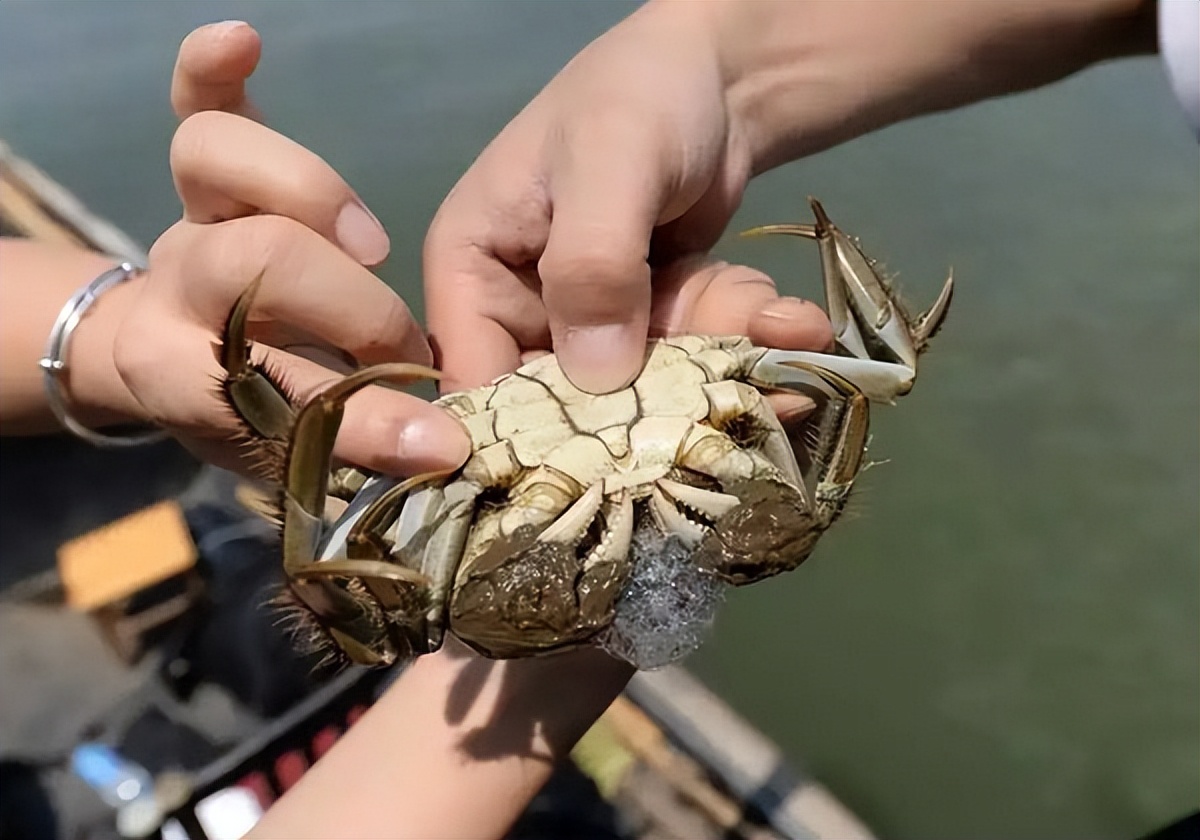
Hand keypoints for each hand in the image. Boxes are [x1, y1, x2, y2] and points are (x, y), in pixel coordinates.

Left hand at [112, 22, 468, 477]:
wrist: (164, 356)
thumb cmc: (237, 405)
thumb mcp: (289, 447)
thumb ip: (359, 440)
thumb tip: (447, 446)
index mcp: (178, 370)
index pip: (262, 389)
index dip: (359, 413)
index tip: (436, 435)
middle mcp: (175, 284)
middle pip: (249, 258)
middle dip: (348, 303)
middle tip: (400, 346)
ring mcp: (191, 217)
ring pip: (214, 163)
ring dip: (306, 192)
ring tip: (367, 245)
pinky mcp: (208, 172)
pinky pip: (198, 106)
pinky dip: (214, 72)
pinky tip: (245, 42)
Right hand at [423, 0, 1153, 396]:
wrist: (722, 71)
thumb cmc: (639, 96)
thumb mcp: (610, 164)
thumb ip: (593, 265)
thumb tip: (597, 381)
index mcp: (473, 268)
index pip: (475, 376)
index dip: (527, 434)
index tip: (605, 470)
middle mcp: (524, 307)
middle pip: (570, 398)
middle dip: (656, 408)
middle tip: (732, 420)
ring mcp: (593, 319)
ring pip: (650, 382)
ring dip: (723, 371)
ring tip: (795, 358)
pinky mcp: (653, 319)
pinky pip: (695, 353)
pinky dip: (748, 340)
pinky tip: (800, 329)